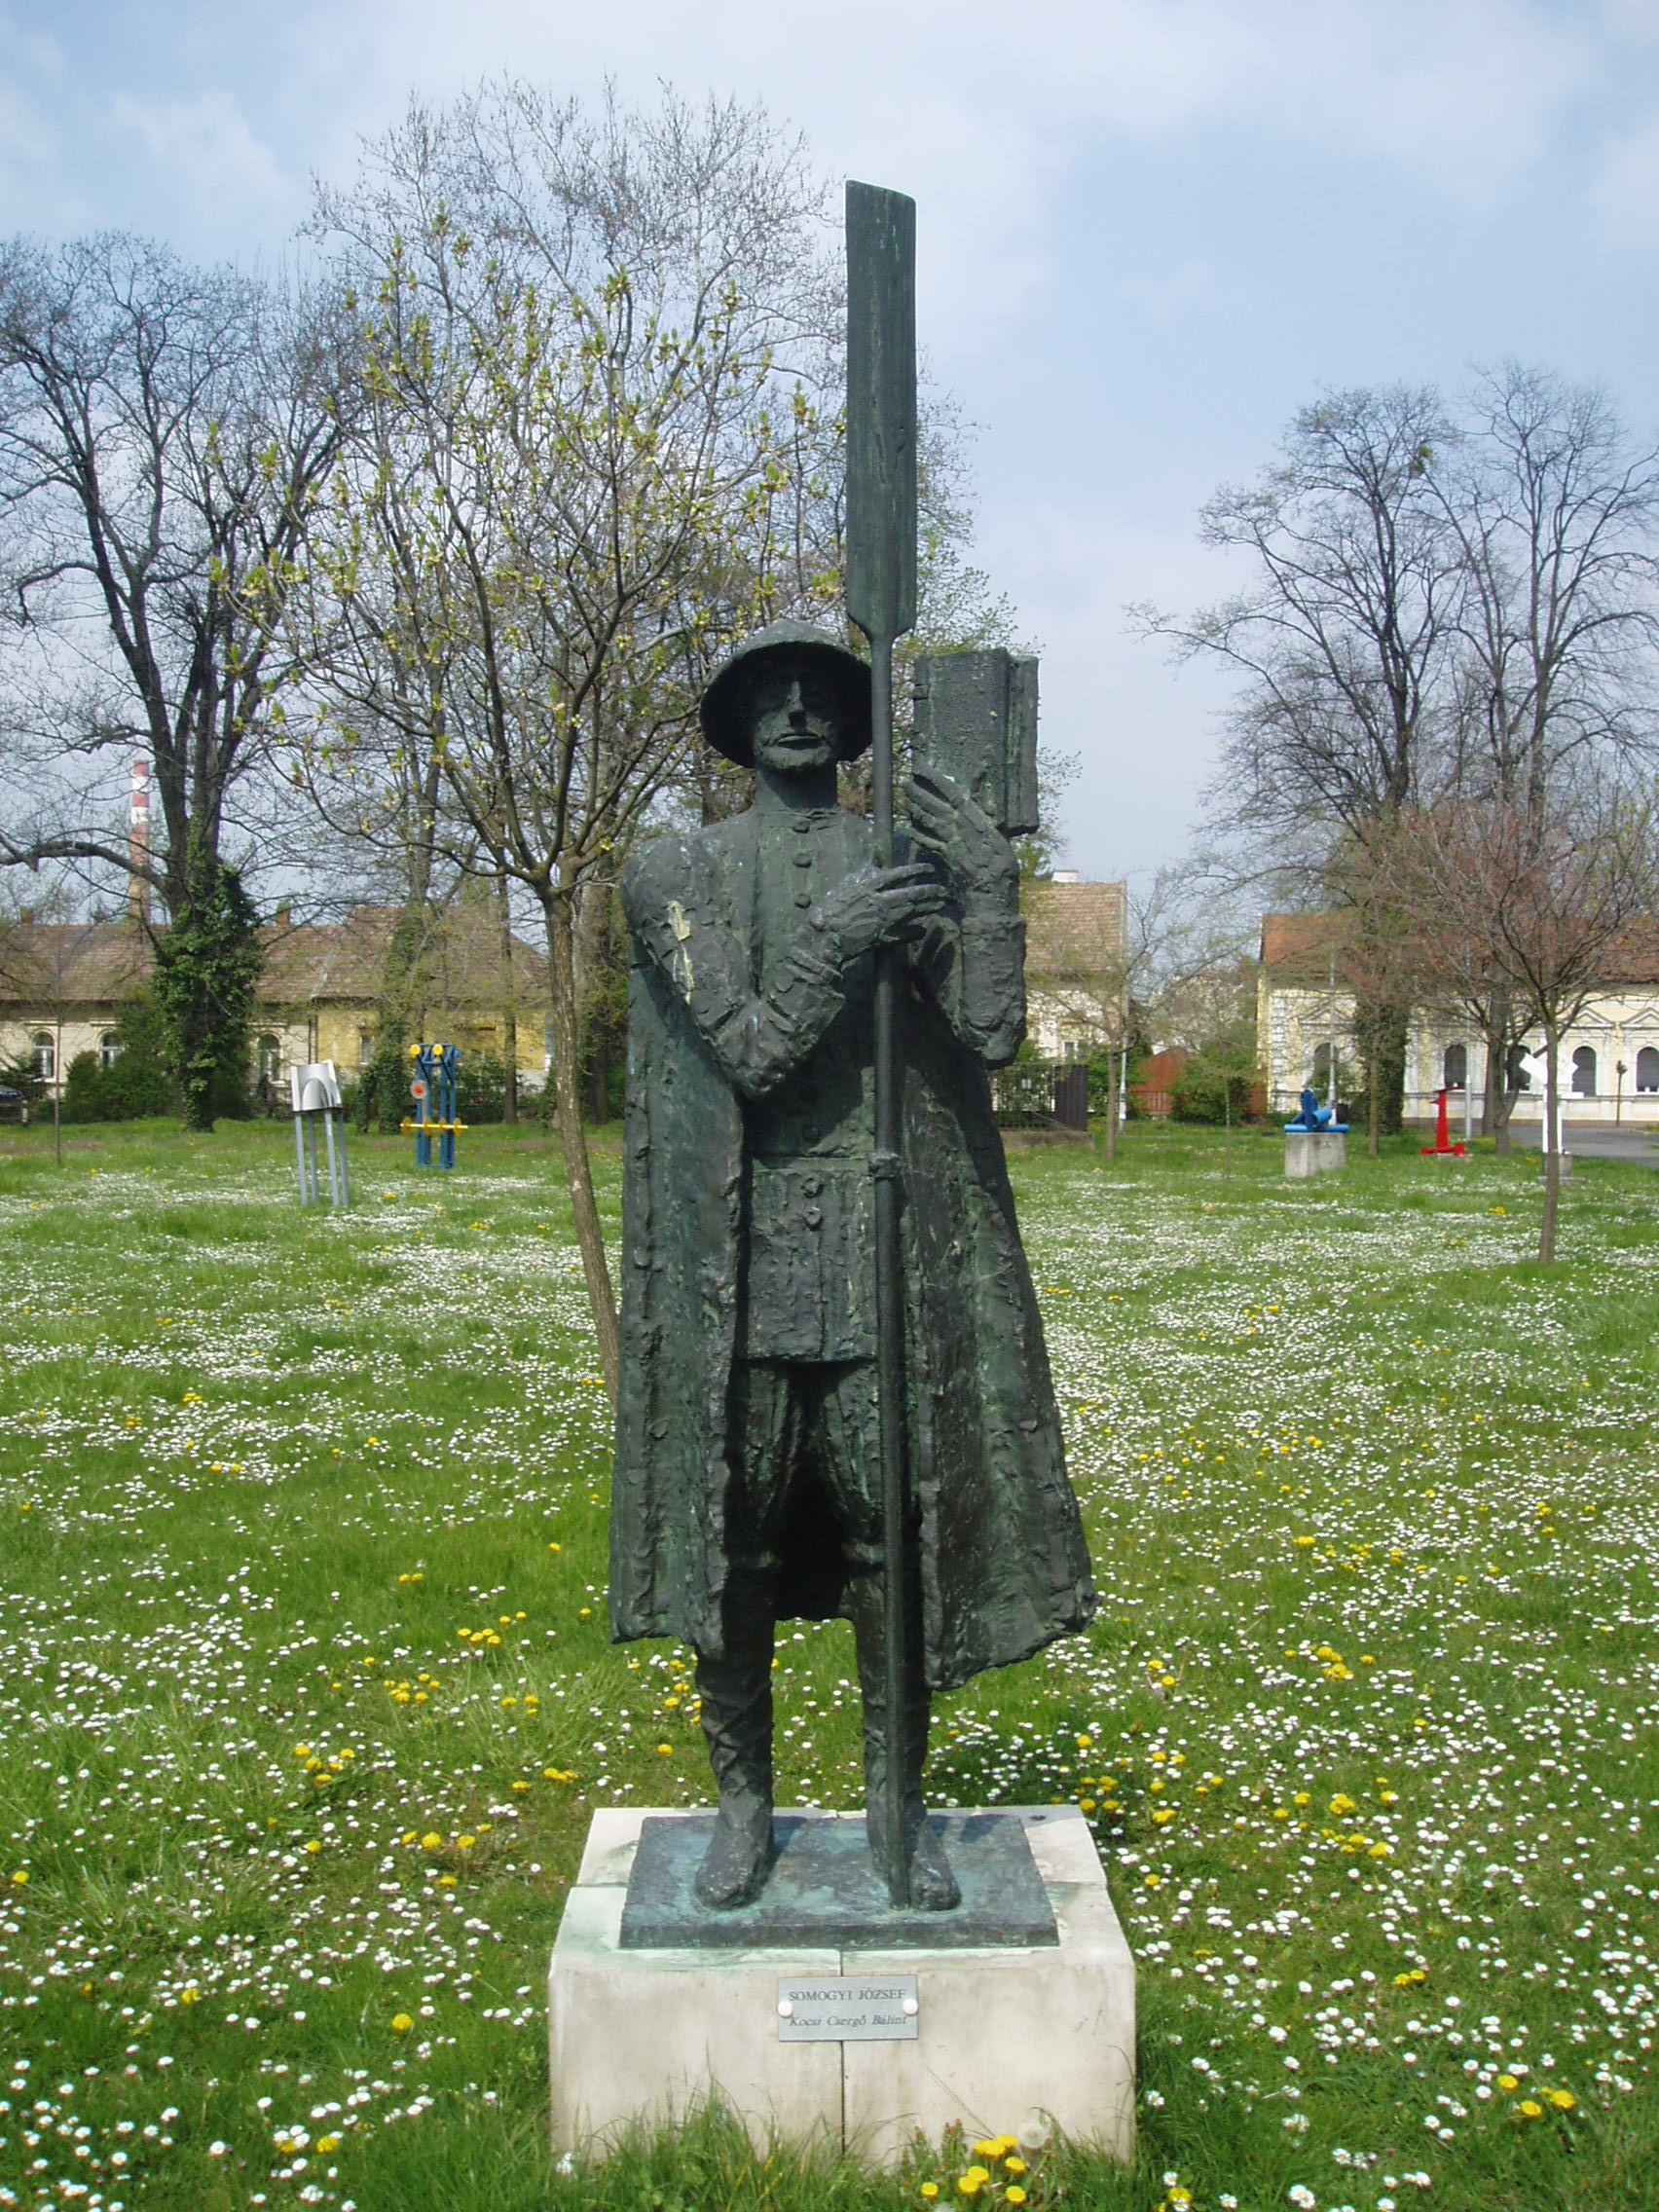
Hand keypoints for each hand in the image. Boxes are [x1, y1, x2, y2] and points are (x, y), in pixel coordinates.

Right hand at [808, 862, 950, 965]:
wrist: (827, 934)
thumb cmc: (833, 907)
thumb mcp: (848, 882)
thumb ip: (865, 868)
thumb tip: (875, 849)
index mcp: (872, 886)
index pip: (901, 874)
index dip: (918, 870)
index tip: (931, 869)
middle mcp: (883, 901)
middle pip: (913, 894)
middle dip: (931, 891)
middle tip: (944, 890)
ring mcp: (885, 920)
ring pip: (913, 912)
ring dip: (929, 908)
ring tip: (941, 904)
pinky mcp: (884, 938)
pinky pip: (906, 934)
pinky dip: (915, 932)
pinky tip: (922, 930)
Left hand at [905, 765, 1016, 894]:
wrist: (993, 882)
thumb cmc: (1001, 851)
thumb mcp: (996, 821)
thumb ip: (984, 797)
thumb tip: (982, 773)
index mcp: (970, 812)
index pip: (947, 789)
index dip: (932, 777)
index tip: (920, 768)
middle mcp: (956, 823)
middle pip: (930, 803)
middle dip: (916, 791)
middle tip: (905, 783)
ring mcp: (947, 838)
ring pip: (925, 819)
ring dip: (914, 808)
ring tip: (906, 799)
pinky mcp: (943, 853)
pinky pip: (926, 840)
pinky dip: (918, 832)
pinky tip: (912, 826)